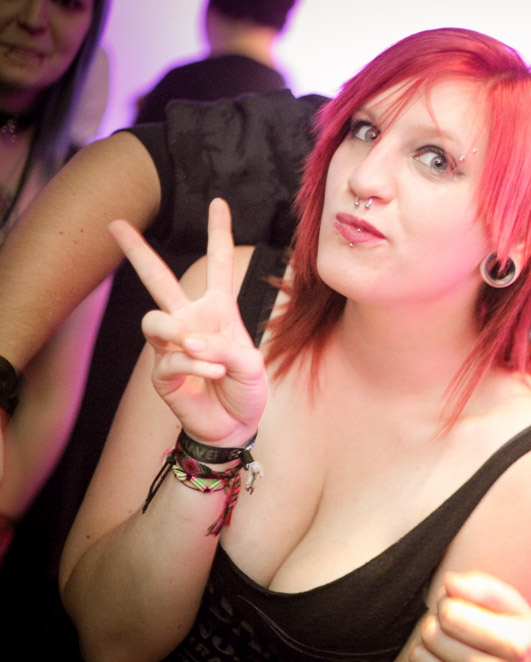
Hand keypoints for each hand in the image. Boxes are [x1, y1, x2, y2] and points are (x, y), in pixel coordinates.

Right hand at [108, 199, 266, 447]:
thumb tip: (188, 340)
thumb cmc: (246, 389)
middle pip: (158, 279)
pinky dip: (195, 364)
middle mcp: (191, 320)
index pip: (218, 264)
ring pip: (154, 320)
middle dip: (136, 250)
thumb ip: (224, 346)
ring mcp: (173, 345)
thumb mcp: (250, 364)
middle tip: (115, 223)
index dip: (219, 233)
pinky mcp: (162, 373)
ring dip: (175, 332)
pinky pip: (170, 358)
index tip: (218, 201)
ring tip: (198, 346)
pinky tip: (212, 371)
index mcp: (219, 309)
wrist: (235, 425)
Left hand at [410, 571, 530, 661]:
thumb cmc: (515, 631)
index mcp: (515, 645)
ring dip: (431, 638)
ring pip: (419, 653)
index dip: (448, 599)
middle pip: (433, 634)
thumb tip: (450, 582)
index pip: (450, 615)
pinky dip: (425, 656)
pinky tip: (445, 655)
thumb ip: (483, 588)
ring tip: (452, 637)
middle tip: (456, 619)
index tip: (459, 601)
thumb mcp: (511, 605)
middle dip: (438, 618)